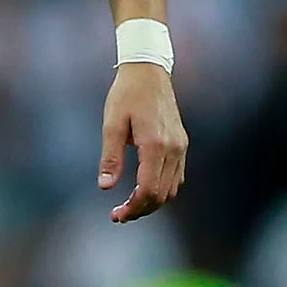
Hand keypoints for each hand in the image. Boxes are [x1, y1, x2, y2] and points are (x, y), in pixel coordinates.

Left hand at [99, 61, 186, 222]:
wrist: (148, 72)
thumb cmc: (126, 95)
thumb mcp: (111, 124)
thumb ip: (110, 157)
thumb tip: (105, 187)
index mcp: (156, 144)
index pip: (149, 189)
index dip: (133, 207)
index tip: (116, 214)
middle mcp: (174, 149)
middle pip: (162, 195)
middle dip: (141, 209)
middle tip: (118, 215)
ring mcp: (181, 147)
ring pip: (172, 189)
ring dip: (152, 202)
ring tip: (129, 206)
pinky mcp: (181, 144)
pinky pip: (176, 177)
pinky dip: (161, 189)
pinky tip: (142, 189)